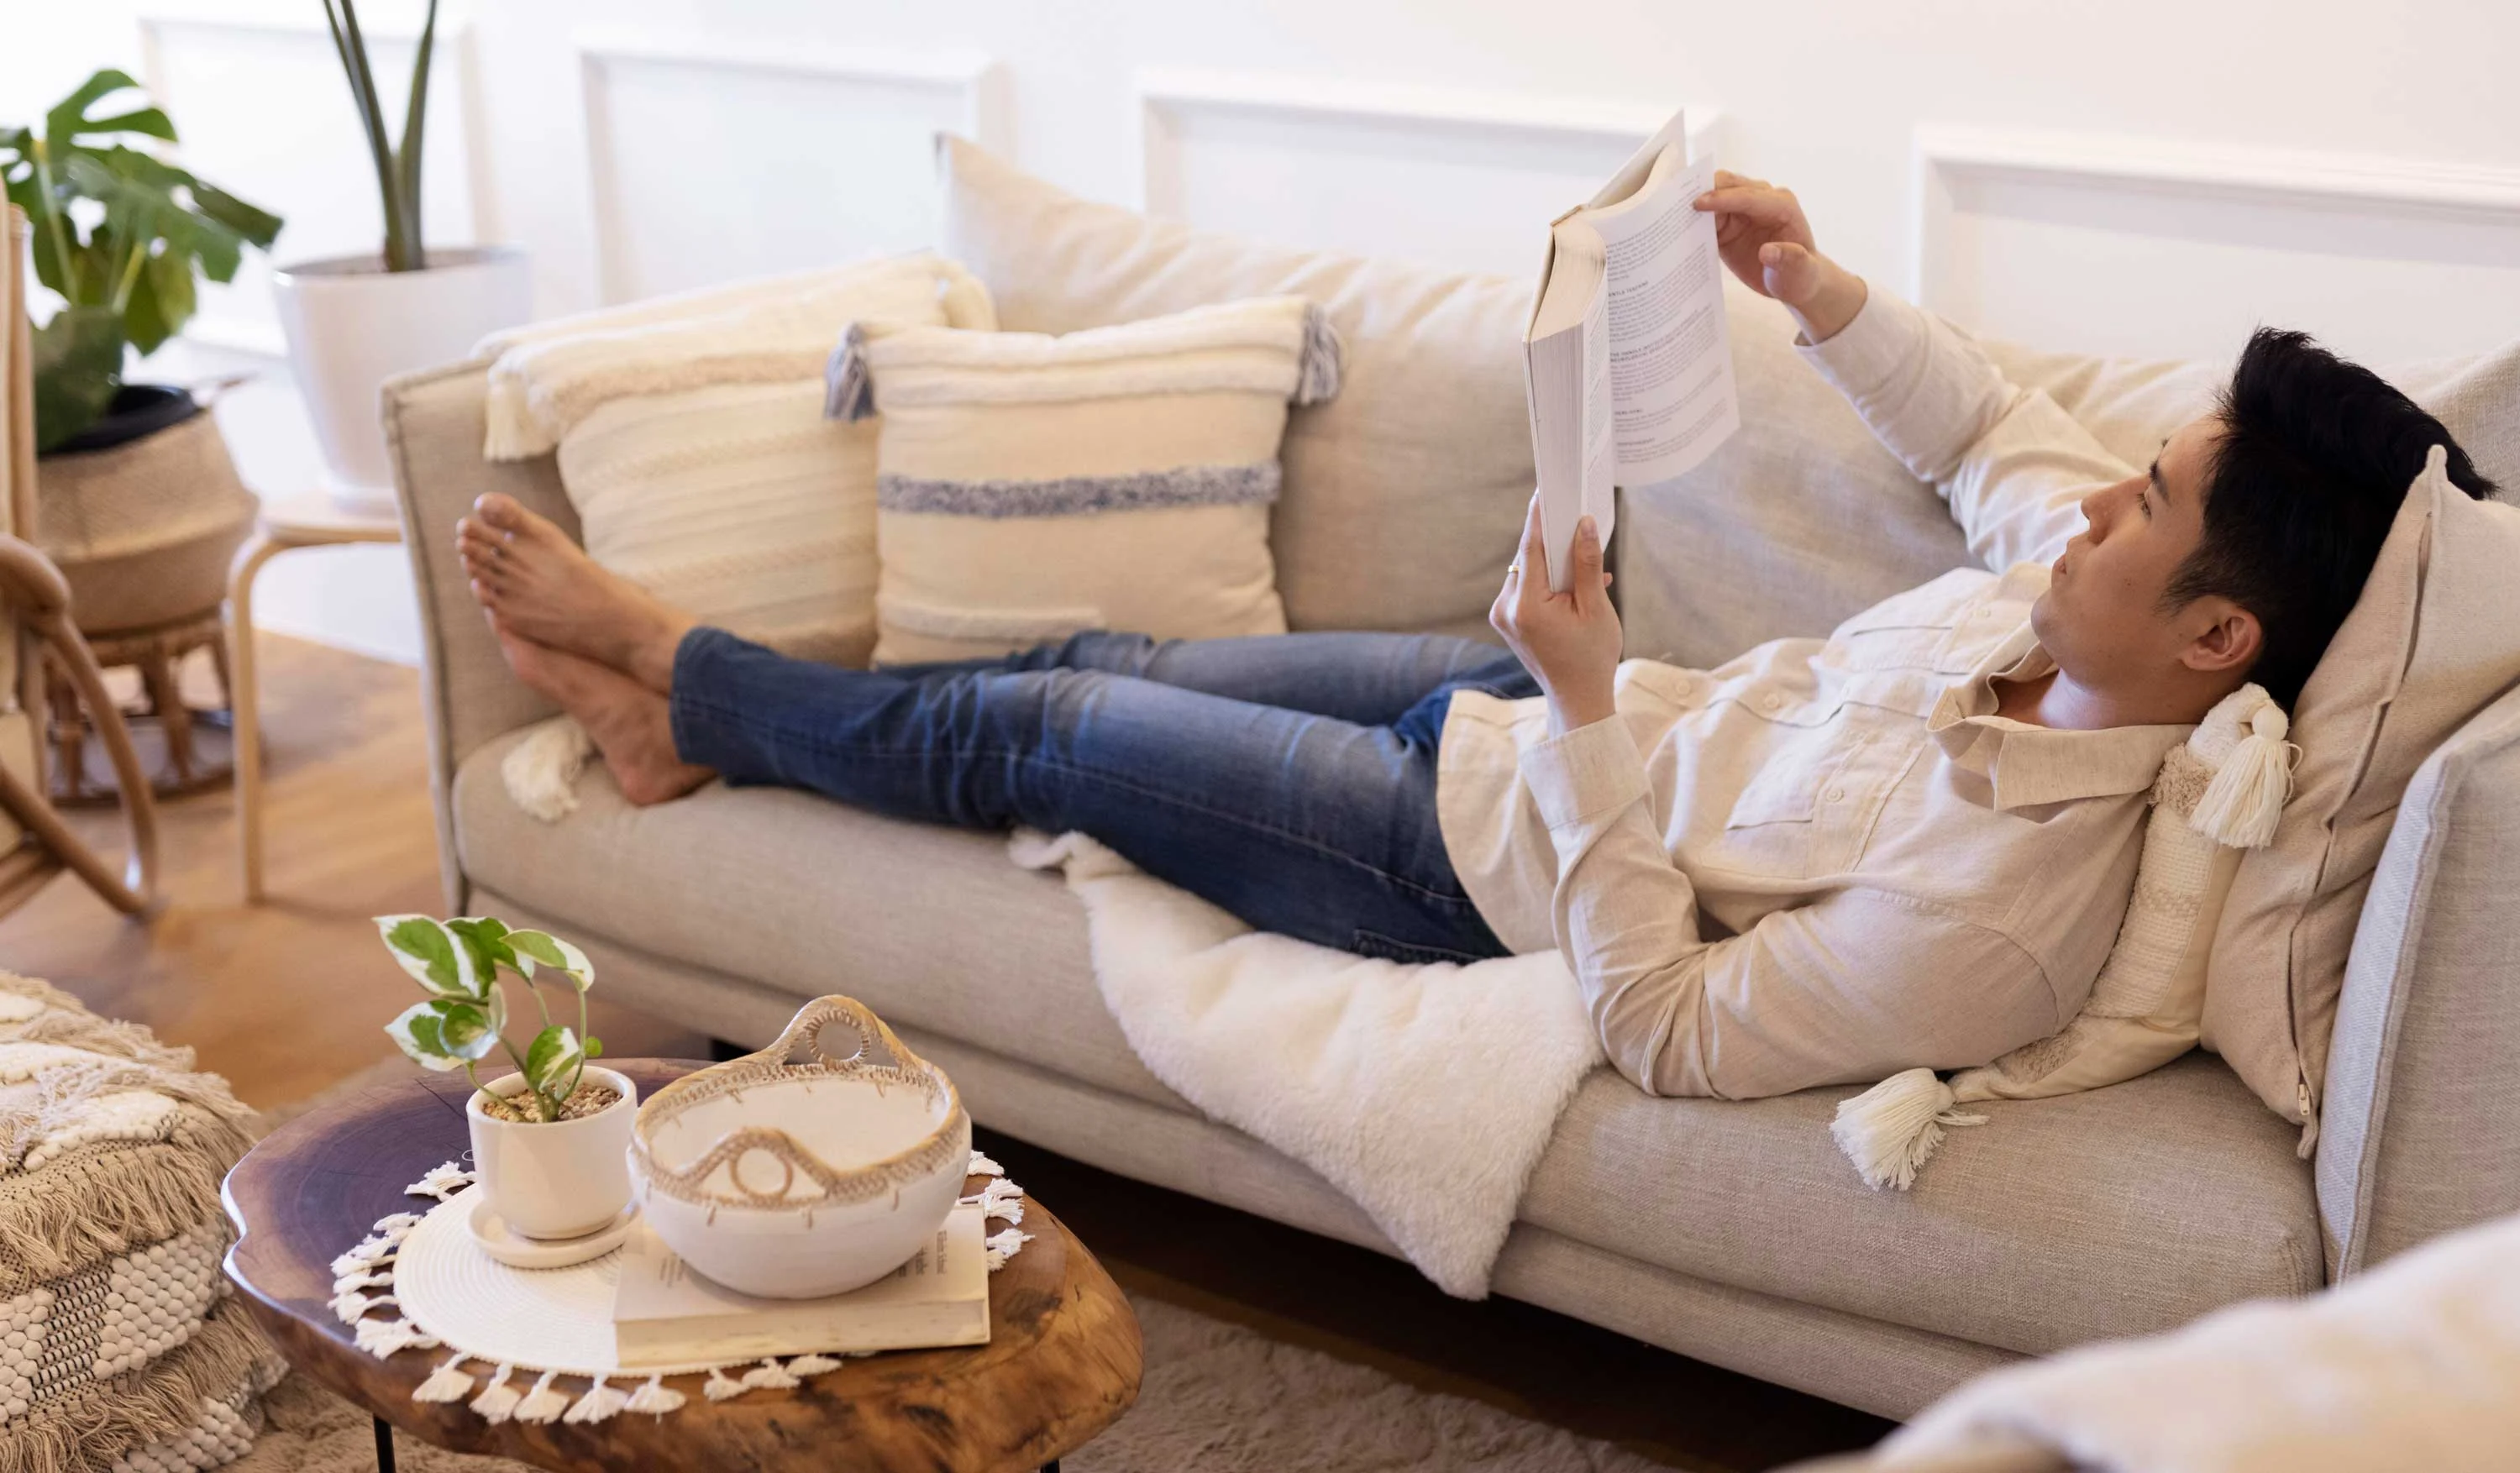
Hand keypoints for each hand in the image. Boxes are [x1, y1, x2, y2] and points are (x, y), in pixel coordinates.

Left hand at [1490, 495, 1622, 733]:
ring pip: (1528, 572)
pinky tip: (1576, 589)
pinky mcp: (1507, 621)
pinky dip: (1549, 583)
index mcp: (1526, 606)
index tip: (1546, 489)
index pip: (1530, 547)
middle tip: (1577, 520)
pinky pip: (1527, 588)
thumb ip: (1586, 564)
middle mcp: (1506, 609)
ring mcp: (1503, 616)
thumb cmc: (1591, 657)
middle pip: (1528, 558)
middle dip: (1554, 543)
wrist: (1577, 700)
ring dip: (1554, 566)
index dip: (1539, 516)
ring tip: (1586, 571)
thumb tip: (1584, 524)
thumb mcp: (1595, 608)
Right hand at [1692, 171, 1867, 343]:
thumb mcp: (1800, 272)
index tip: (1696, 204)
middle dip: (1702, 192)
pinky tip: (1677, 230)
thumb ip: (1788, 259)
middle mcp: (1761, 200)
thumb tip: (1767, 252)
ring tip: (1670, 219)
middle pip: (1727, 185)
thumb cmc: (1800, 275)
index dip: (1721, 198)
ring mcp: (1742, 210)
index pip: (1747, 196)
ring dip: (1693, 205)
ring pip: (1712, 196)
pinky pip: (1706, 215)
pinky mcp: (1728, 223)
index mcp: (1781, 205)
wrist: (1794, 280)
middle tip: (1676, 208)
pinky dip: (1692, 220)